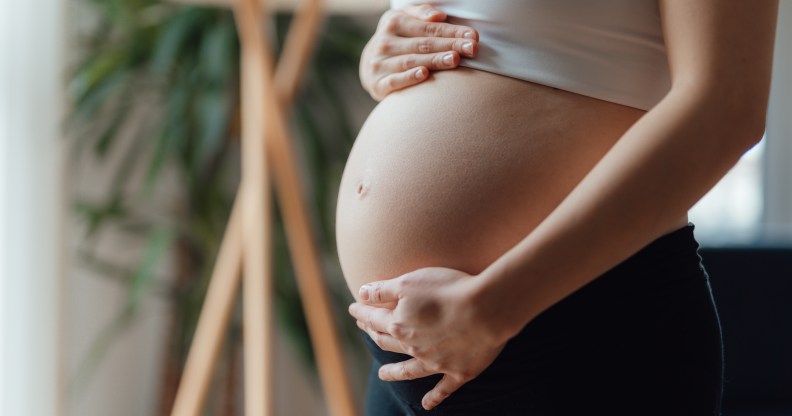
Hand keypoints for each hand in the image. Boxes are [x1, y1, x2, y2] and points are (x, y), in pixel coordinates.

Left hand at [348, 267, 510, 410]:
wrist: (486, 310)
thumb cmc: (447, 289)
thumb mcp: (408, 282)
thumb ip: (382, 290)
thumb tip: (360, 293)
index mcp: (399, 324)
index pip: (373, 318)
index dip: (362, 312)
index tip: (353, 308)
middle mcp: (413, 347)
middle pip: (388, 342)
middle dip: (374, 334)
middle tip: (366, 330)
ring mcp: (436, 363)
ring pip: (408, 370)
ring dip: (394, 372)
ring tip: (383, 374)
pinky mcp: (459, 372)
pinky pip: (443, 389)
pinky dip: (434, 398)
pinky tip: (426, 405)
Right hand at [360, 5, 478, 100]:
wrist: (370, 66)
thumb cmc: (397, 40)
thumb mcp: (404, 20)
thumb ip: (421, 13)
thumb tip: (438, 16)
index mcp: (393, 22)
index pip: (428, 27)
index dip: (451, 31)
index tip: (473, 36)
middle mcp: (384, 42)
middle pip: (423, 44)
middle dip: (449, 45)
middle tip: (471, 49)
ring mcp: (379, 63)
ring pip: (411, 61)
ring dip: (434, 60)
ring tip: (454, 59)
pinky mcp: (377, 84)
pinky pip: (395, 80)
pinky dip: (409, 77)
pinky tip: (425, 74)